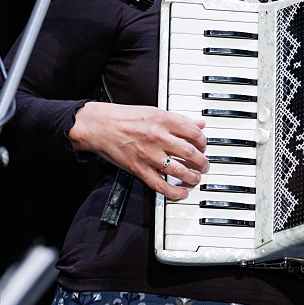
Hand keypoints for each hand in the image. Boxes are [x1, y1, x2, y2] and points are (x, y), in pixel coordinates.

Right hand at [70, 102, 208, 199]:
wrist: (99, 126)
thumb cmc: (123, 117)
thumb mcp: (154, 112)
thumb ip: (178, 120)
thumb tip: (198, 124)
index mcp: (163, 120)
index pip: (194, 133)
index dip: (203, 142)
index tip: (203, 146)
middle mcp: (158, 137)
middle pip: (190, 153)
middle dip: (202, 162)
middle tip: (204, 165)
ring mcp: (149, 155)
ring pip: (179, 170)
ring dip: (192, 177)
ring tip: (195, 178)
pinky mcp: (139, 169)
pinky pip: (161, 185)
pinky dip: (174, 192)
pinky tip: (181, 193)